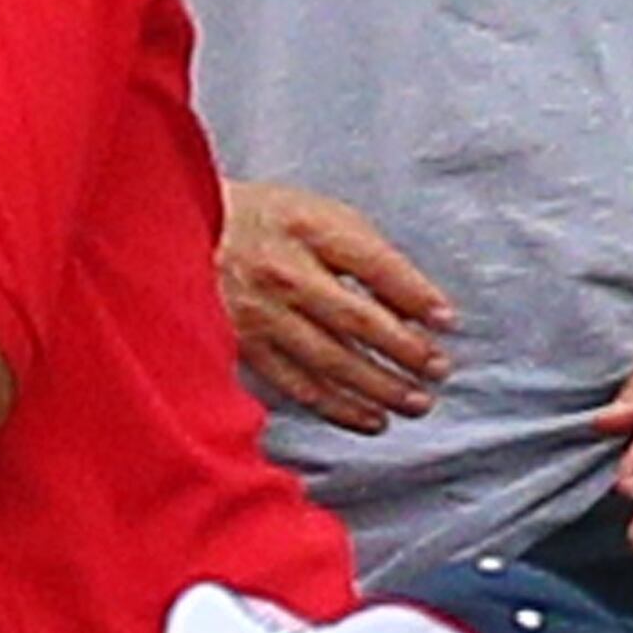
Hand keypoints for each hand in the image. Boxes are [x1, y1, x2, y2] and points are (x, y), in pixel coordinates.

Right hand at [218, 181, 453, 434]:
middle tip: (438, 370)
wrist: (186, 236)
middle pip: (358, 321)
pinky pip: (301, 387)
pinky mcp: (248, 349)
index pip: (375, 266)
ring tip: (416, 402)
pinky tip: (371, 419)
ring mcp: (264, 316)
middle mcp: (286, 274)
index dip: (416, 296)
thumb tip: (413, 302)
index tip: (447, 322)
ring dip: (380, 387)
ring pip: (332, 362)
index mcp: (309, 229)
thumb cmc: (264, 223)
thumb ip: (362, 249)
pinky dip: (340, 407)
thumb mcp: (315, 213)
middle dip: (405, 350)